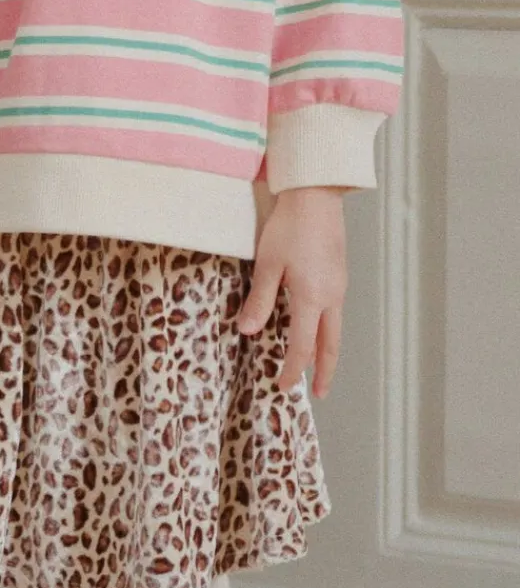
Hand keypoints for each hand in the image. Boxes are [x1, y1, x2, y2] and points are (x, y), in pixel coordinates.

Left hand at [235, 186, 347, 397]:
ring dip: (327, 351)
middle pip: (330, 345)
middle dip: (323, 371)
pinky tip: (317, 327)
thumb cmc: (289, 227)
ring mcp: (339, 285)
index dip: (292, 370)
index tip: (282, 386)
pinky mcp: (339, 273)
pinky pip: (335, 311)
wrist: (316, 195)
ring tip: (318, 366)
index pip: (302, 347)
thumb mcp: (268, 264)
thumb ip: (260, 300)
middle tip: (318, 393)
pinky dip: (327, 329)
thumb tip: (247, 331)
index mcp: (312, 299)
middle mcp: (331, 297)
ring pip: (335, 329)